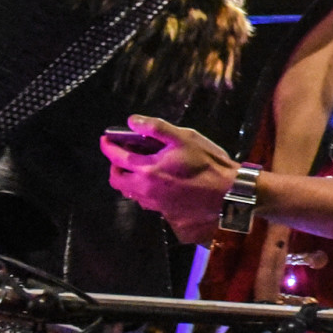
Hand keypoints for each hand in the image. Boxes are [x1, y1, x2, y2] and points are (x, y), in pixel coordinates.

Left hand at [101, 115, 238, 240]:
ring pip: (128, 191)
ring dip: (128, 178)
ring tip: (139, 168)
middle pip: (116, 180)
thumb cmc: (208, 163)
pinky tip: (155, 182)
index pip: (116, 157)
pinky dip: (141, 188)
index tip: (106, 139)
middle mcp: (144, 188)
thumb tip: (132, 121)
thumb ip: (156, 128)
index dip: (108, 146)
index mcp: (146, 169)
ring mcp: (153, 202)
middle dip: (114, 166)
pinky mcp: (163, 210)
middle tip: (122, 155)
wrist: (227, 194)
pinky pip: (143, 199)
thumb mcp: (185, 138)